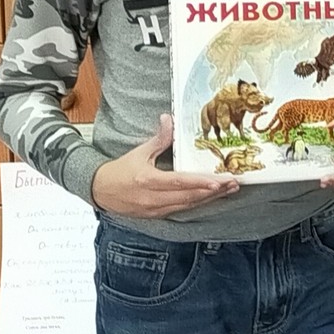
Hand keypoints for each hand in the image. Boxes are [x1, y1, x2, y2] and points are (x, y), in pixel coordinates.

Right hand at [90, 114, 237, 217]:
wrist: (99, 191)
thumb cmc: (119, 171)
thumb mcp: (139, 152)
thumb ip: (159, 139)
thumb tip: (169, 119)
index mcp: (147, 180)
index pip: (179, 182)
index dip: (200, 183)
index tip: (219, 181)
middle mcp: (152, 198)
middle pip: (188, 197)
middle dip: (213, 191)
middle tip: (234, 184)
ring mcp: (154, 209)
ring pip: (188, 205)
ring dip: (210, 199)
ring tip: (229, 190)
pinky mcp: (156, 215)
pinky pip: (181, 210)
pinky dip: (198, 204)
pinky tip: (211, 198)